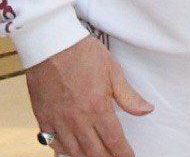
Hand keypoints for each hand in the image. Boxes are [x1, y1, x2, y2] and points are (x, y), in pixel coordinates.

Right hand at [25, 34, 152, 156]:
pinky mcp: (43, 120)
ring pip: (74, 153)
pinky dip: (64, 152)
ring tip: (98, 156)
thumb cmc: (83, 54)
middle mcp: (77, 120)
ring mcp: (58, 122)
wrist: (51, 44)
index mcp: (97, 107)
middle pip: (94, 152)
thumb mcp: (113, 71)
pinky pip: (53, 145)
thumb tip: (146, 110)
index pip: (114, 141)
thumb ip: (128, 96)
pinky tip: (72, 150)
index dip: (123, 153)